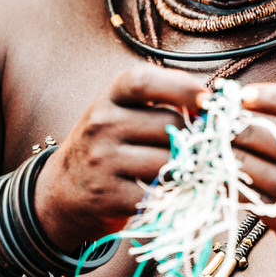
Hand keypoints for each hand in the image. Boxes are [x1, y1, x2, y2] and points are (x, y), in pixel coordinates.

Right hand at [35, 63, 205, 249]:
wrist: (63, 191)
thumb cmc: (107, 144)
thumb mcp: (121, 110)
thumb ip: (159, 101)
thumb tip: (212, 105)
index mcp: (110, 95)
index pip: (144, 81)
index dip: (181, 87)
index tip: (208, 100)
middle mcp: (102, 123)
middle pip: (167, 124)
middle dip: (193, 137)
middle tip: (202, 148)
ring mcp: (102, 160)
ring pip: (168, 160)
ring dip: (187, 169)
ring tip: (188, 171)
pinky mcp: (108, 196)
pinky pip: (157, 192)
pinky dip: (173, 194)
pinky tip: (173, 191)